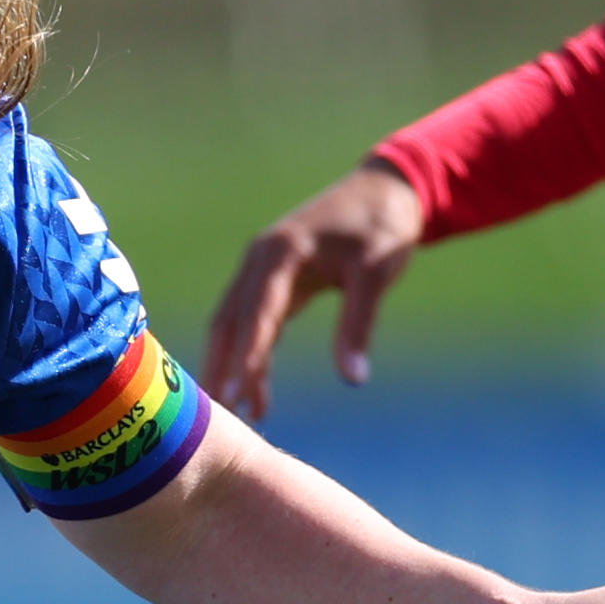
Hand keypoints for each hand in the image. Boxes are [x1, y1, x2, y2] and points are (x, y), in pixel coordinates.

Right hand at [201, 160, 429, 419]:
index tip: (237, 392)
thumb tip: (354, 380)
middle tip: (219, 413)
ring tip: (236, 409)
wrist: (385, 190)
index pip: (257, 312)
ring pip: (234, 320)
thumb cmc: (383, 227)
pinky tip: (254, 384)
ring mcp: (263, 265)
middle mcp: (261, 258)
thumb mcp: (376, 274)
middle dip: (223, 365)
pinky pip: (252, 318)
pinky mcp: (273, 276)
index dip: (247, 355)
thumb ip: (358, 326)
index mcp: (281, 252)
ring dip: (232, 362)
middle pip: (230, 318)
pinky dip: (250, 350)